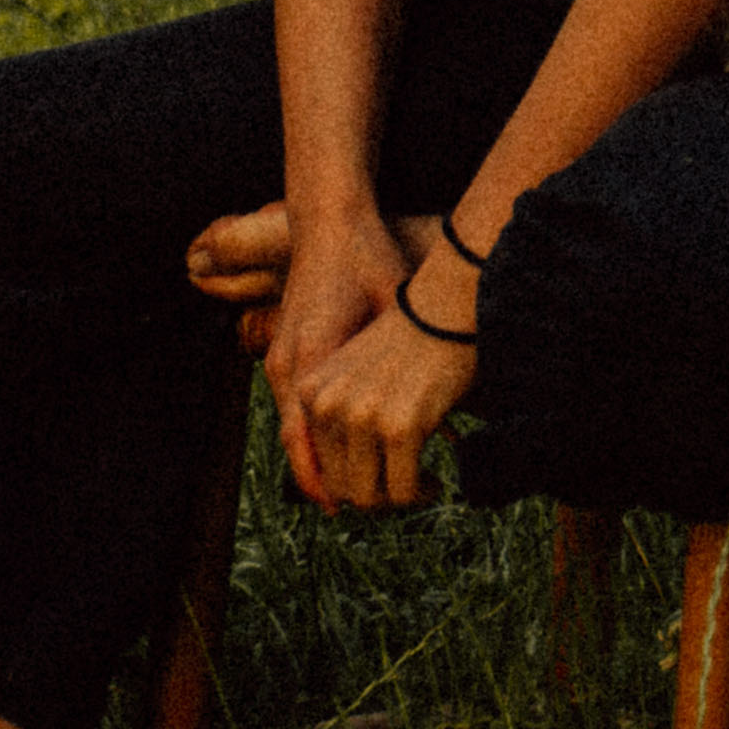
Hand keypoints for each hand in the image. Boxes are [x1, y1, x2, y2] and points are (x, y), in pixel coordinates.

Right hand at [187, 200, 465, 499]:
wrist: (329, 221)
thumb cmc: (369, 259)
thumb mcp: (396, 306)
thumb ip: (411, 363)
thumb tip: (448, 421)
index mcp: (315, 360)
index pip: (316, 447)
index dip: (342, 484)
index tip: (373, 507)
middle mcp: (290, 368)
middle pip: (305, 455)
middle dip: (341, 485)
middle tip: (384, 503)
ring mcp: (280, 362)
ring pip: (296, 440)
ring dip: (329, 467)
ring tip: (368, 491)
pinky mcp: (283, 355)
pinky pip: (295, 416)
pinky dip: (318, 441)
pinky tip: (349, 453)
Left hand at [276, 239, 473, 510]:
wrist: (446, 303)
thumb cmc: (410, 340)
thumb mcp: (356, 374)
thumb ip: (340, 418)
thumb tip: (338, 492)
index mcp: (310, 392)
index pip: (318, 467)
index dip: (350, 486)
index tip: (379, 483)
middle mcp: (328, 406)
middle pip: (342, 488)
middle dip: (376, 496)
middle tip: (405, 484)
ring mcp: (361, 417)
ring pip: (371, 498)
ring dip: (398, 499)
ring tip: (422, 482)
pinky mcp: (399, 428)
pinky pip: (405, 490)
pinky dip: (422, 492)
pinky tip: (435, 480)